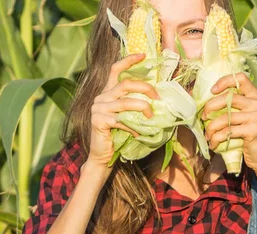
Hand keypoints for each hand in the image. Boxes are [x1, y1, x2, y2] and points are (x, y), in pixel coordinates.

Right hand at [86, 53, 159, 172]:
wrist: (102, 156)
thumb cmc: (118, 135)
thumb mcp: (127, 116)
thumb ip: (134, 104)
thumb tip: (156, 97)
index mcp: (107, 92)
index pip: (116, 69)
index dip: (129, 60)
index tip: (144, 55)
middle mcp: (101, 97)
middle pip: (125, 83)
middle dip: (145, 88)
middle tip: (158, 97)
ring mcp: (98, 108)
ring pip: (126, 102)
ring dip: (143, 108)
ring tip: (152, 117)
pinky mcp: (98, 121)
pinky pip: (122, 120)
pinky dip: (133, 127)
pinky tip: (138, 133)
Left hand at [202, 72, 256, 176]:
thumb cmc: (249, 136)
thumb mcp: (245, 117)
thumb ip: (233, 107)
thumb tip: (206, 103)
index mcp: (256, 96)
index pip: (240, 78)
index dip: (224, 81)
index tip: (212, 91)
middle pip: (228, 98)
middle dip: (210, 107)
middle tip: (203, 117)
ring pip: (224, 118)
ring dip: (211, 128)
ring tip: (208, 136)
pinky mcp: (254, 130)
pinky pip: (227, 131)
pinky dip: (216, 139)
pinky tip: (214, 144)